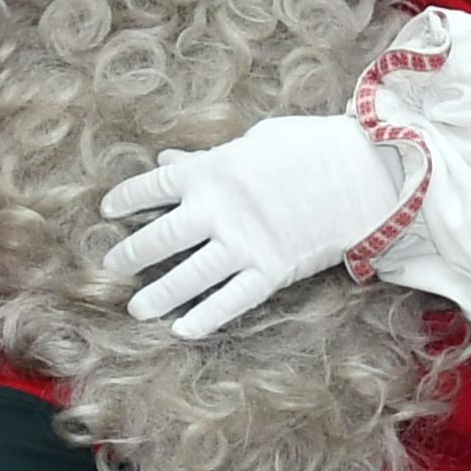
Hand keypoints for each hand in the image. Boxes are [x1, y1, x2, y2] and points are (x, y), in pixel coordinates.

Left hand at [101, 113, 403, 339]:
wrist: (362, 173)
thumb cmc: (309, 146)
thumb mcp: (251, 141)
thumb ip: (206, 158)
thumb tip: (168, 159)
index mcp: (210, 171)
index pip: (153, 186)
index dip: (126, 199)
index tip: (107, 210)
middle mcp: (218, 210)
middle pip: (161, 237)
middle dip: (132, 254)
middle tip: (111, 266)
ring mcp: (243, 244)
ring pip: (189, 276)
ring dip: (159, 294)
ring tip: (137, 308)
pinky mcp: (270, 271)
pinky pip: (230, 301)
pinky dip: (205, 317)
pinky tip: (182, 329)